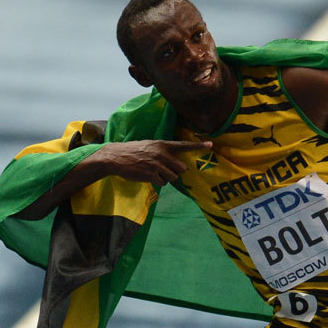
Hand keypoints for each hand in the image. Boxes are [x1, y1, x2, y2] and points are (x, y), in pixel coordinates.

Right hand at [91, 139, 212, 183]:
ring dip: (166, 178)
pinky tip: (149, 176)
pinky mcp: (152, 174)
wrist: (116, 157)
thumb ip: (164, 152)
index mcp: (162, 144)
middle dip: (176, 171)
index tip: (211, 144)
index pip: (184, 145)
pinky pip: (163, 183)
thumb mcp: (150, 146)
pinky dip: (158, 182)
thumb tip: (179, 164)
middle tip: (164, 169)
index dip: (198, 145)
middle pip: (182, 168)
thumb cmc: (134, 152)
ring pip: (173, 177)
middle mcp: (162, 153)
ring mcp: (157, 164)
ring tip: (154, 172)